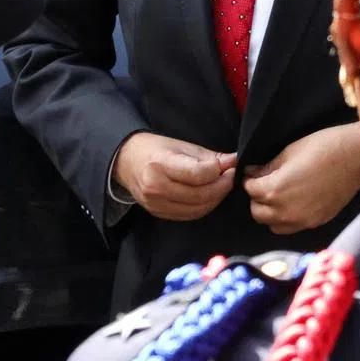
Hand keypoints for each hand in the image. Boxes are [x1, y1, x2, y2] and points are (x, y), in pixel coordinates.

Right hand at [113, 132, 236, 221]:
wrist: (127, 162)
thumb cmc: (155, 149)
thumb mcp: (180, 145)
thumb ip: (207, 156)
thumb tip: (233, 161)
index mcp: (160, 163)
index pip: (196, 174)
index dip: (218, 172)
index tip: (229, 166)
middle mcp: (156, 186)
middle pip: (199, 195)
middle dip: (221, 186)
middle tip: (231, 176)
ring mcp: (156, 203)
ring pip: (197, 208)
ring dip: (216, 198)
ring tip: (222, 185)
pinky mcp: (159, 214)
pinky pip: (189, 215)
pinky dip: (204, 207)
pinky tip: (210, 195)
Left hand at [243, 124, 359, 234]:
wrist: (353, 158)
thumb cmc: (320, 148)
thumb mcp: (287, 152)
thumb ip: (267, 167)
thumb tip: (252, 172)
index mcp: (275, 190)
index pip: (250, 191)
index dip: (249, 180)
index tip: (251, 174)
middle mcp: (285, 211)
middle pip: (258, 213)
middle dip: (256, 199)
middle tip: (262, 184)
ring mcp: (302, 220)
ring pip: (273, 226)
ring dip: (269, 213)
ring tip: (276, 196)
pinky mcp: (315, 223)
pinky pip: (292, 227)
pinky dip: (286, 219)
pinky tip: (292, 203)